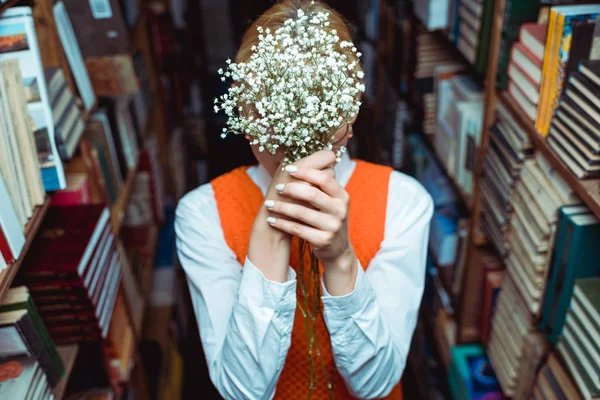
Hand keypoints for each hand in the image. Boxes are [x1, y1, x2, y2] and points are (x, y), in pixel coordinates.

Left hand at [265, 150, 357, 294]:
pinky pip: (298, 230)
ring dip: (282, 207)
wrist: (336, 249)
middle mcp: (340, 209)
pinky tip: (271, 220)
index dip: (306, 171)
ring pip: (302, 212)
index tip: (288, 168)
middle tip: (277, 187)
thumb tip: (299, 159)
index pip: (325, 178)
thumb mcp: (330, 200)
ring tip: (268, 204)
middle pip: (313, 193)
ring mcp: (333, 226)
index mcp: (342, 195)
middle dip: (291, 188)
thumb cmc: (326, 218)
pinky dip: (282, 223)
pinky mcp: (324, 241)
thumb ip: (320, 183)